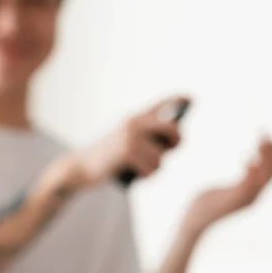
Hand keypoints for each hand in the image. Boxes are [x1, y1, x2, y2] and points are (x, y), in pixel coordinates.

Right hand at [68, 96, 188, 187]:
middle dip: (176, 142)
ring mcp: (130, 135)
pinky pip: (151, 167)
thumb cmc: (107, 158)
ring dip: (154, 167)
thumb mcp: (126, 141)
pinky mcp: (127, 151)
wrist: (81, 167)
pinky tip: (133, 173)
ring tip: (139, 168)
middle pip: (172, 129)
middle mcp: (134, 122)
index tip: (191, 98)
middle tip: (170, 149)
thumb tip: (175, 140)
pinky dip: (145, 175)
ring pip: (162, 156)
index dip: (178, 100)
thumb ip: (148, 137)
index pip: (161, 105)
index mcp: (134, 118)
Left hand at [181, 136, 271, 237]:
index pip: (271, 172)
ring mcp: (244, 200)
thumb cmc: (204, 205)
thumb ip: (239, 180)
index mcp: (251, 192)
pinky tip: (248, 159)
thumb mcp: (224, 189)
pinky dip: (251, 173)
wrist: (192, 222)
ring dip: (264, 158)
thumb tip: (243, 166)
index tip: (268, 136)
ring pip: (263, 178)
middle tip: (266, 133)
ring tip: (261, 141)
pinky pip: (247, 186)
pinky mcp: (233, 202)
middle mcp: (252, 197)